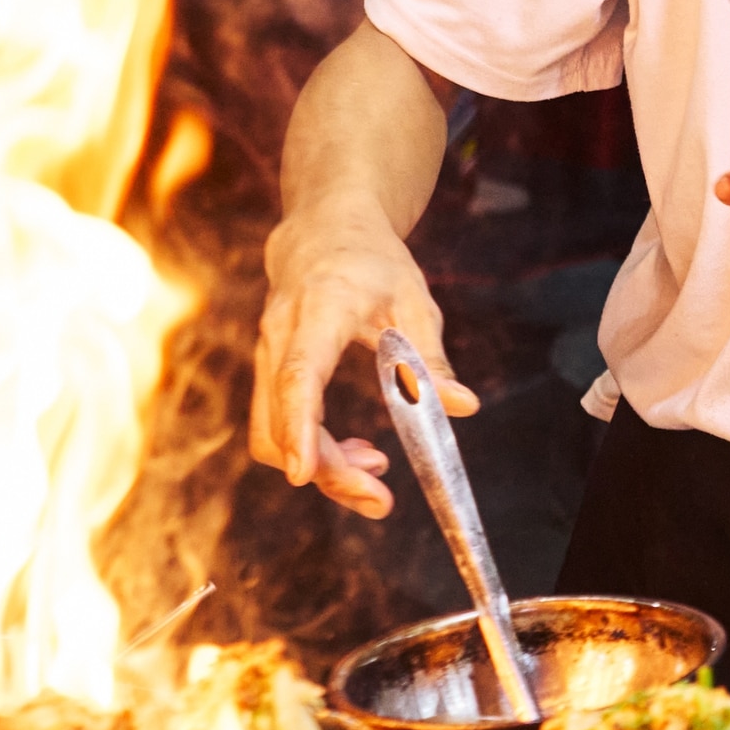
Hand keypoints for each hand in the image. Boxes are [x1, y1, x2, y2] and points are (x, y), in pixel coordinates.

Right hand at [249, 202, 477, 518]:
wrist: (322, 228)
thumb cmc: (372, 261)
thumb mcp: (414, 301)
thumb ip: (432, 359)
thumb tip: (464, 407)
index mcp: (320, 309)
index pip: (299, 376)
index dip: (301, 428)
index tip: (304, 476)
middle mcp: (279, 333)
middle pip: (282, 420)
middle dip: (326, 471)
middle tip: (381, 501)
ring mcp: (265, 352)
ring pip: (271, 431)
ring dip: (318, 465)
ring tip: (376, 473)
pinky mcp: (266, 369)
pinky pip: (275, 422)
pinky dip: (310, 447)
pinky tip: (355, 452)